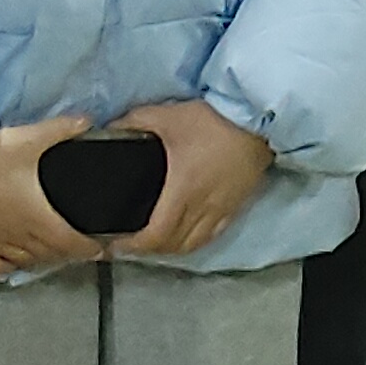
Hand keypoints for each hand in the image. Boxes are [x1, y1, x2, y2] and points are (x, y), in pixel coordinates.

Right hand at [0, 116, 107, 277]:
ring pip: (26, 261)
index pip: (71, 243)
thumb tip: (88, 122)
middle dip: (67, 250)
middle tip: (76, 241)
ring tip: (50, 246)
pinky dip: (8, 265)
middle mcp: (19, 237)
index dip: (88, 248)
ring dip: (41, 257)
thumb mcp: (29, 138)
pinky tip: (14, 257)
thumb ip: (62, 130)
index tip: (100, 248)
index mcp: (38, 217)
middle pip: (50, 254)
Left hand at [114, 101, 274, 257]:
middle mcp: (202, 207)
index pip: (155, 234)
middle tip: (129, 240)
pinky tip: (184, 234)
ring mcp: (221, 210)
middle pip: (171, 245)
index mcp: (182, 189)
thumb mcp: (165, 115)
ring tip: (154, 240)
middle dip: (146, 249)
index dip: (133, 245)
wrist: (258, 118)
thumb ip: (133, 124)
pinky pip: (210, 236)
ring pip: (191, 245)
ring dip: (170, 248)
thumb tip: (107, 133)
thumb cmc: (211, 119)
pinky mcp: (234, 207)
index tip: (116, 242)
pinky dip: (192, 241)